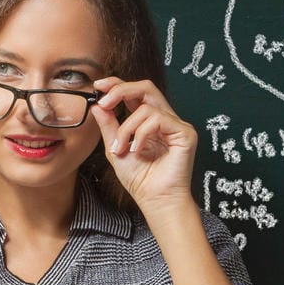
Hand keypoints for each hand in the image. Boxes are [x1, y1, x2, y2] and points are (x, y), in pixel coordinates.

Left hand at [90, 77, 197, 215]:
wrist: (154, 200)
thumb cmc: (139, 179)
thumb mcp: (115, 148)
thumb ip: (108, 125)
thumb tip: (98, 104)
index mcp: (149, 121)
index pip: (135, 92)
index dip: (117, 84)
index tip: (98, 85)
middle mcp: (165, 119)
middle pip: (146, 87)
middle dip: (121, 90)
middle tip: (104, 102)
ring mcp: (176, 125)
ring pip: (147, 106)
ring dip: (127, 127)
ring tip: (122, 148)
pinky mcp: (185, 133)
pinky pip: (158, 119)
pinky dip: (142, 134)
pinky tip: (138, 150)